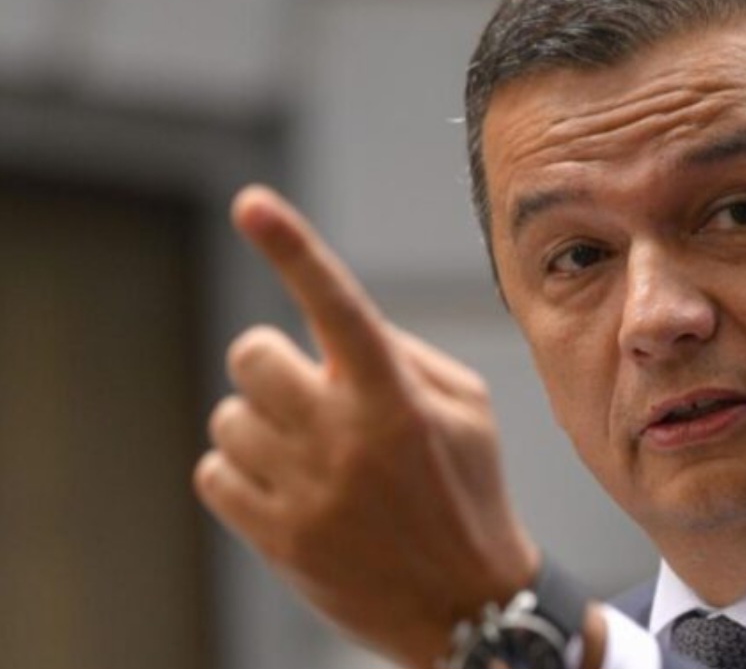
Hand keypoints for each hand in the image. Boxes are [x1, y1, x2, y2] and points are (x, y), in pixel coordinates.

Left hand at [194, 185, 538, 668]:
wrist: (466, 605)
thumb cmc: (469, 491)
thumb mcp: (469, 409)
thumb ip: (401, 352)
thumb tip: (326, 321)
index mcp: (396, 395)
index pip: (336, 302)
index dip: (292, 246)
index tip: (250, 201)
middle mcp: (344, 436)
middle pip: (252, 355)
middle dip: (274, 366)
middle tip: (310, 394)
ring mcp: (304, 490)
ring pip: (229, 417)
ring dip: (262, 426)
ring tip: (313, 458)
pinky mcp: (276, 537)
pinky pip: (214, 473)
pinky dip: (241, 473)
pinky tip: (290, 491)